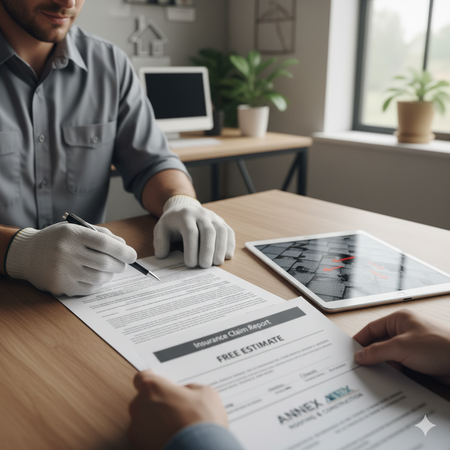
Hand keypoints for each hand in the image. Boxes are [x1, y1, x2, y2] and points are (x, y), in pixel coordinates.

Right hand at [5, 222, 136, 295]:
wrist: (27, 254)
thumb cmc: (58, 239)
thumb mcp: (77, 228)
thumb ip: (102, 235)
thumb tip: (124, 246)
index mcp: (73, 234)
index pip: (105, 244)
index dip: (123, 251)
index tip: (132, 255)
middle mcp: (66, 253)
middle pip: (106, 263)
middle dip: (120, 265)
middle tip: (123, 264)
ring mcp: (63, 271)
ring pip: (100, 278)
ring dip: (109, 275)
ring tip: (107, 269)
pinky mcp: (61, 287)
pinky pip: (89, 288)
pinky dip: (97, 283)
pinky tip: (93, 276)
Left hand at [128, 370, 227, 449]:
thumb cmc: (201, 421)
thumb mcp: (205, 392)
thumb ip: (190, 388)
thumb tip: (187, 393)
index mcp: (152, 388)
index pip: (142, 377)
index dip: (154, 379)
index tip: (163, 383)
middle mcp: (139, 407)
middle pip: (143, 399)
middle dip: (158, 401)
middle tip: (178, 407)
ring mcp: (137, 431)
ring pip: (144, 420)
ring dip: (156, 421)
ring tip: (178, 426)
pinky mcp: (140, 448)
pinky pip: (147, 438)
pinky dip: (156, 438)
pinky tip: (174, 438)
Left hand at [153, 195, 234, 267]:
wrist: (184, 209)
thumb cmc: (173, 223)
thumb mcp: (161, 229)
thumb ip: (160, 242)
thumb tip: (162, 256)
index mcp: (185, 215)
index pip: (191, 232)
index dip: (192, 249)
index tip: (190, 264)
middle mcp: (201, 214)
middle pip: (209, 231)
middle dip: (208, 250)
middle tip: (205, 266)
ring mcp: (214, 217)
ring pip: (221, 231)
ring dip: (220, 248)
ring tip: (216, 263)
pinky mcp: (222, 222)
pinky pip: (229, 232)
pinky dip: (229, 245)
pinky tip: (226, 256)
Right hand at [353, 309, 449, 384]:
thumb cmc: (441, 346)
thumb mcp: (401, 347)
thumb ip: (377, 351)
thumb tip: (360, 355)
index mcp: (399, 319)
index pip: (372, 328)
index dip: (360, 340)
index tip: (350, 352)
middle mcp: (405, 331)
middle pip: (379, 343)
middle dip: (371, 355)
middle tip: (359, 366)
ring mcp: (413, 347)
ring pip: (389, 356)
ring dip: (383, 365)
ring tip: (373, 374)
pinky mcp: (420, 361)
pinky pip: (400, 366)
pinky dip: (394, 372)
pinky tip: (389, 379)